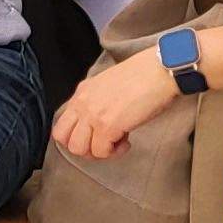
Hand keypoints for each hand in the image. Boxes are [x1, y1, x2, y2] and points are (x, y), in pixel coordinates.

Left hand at [51, 50, 183, 159]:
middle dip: (84, 148)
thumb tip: (101, 123)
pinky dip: (115, 152)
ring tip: (117, 143)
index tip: (95, 136)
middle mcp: (82, 103)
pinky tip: (128, 141)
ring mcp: (93, 115)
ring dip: (98, 152)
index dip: (78, 136)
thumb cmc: (144, 76)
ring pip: (79, 149)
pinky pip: (101, 151)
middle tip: (104, 144)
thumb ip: (98, 102)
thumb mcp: (110, 85)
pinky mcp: (107, 126)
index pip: (62, 124)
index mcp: (82, 92)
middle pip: (64, 139)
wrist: (160, 70)